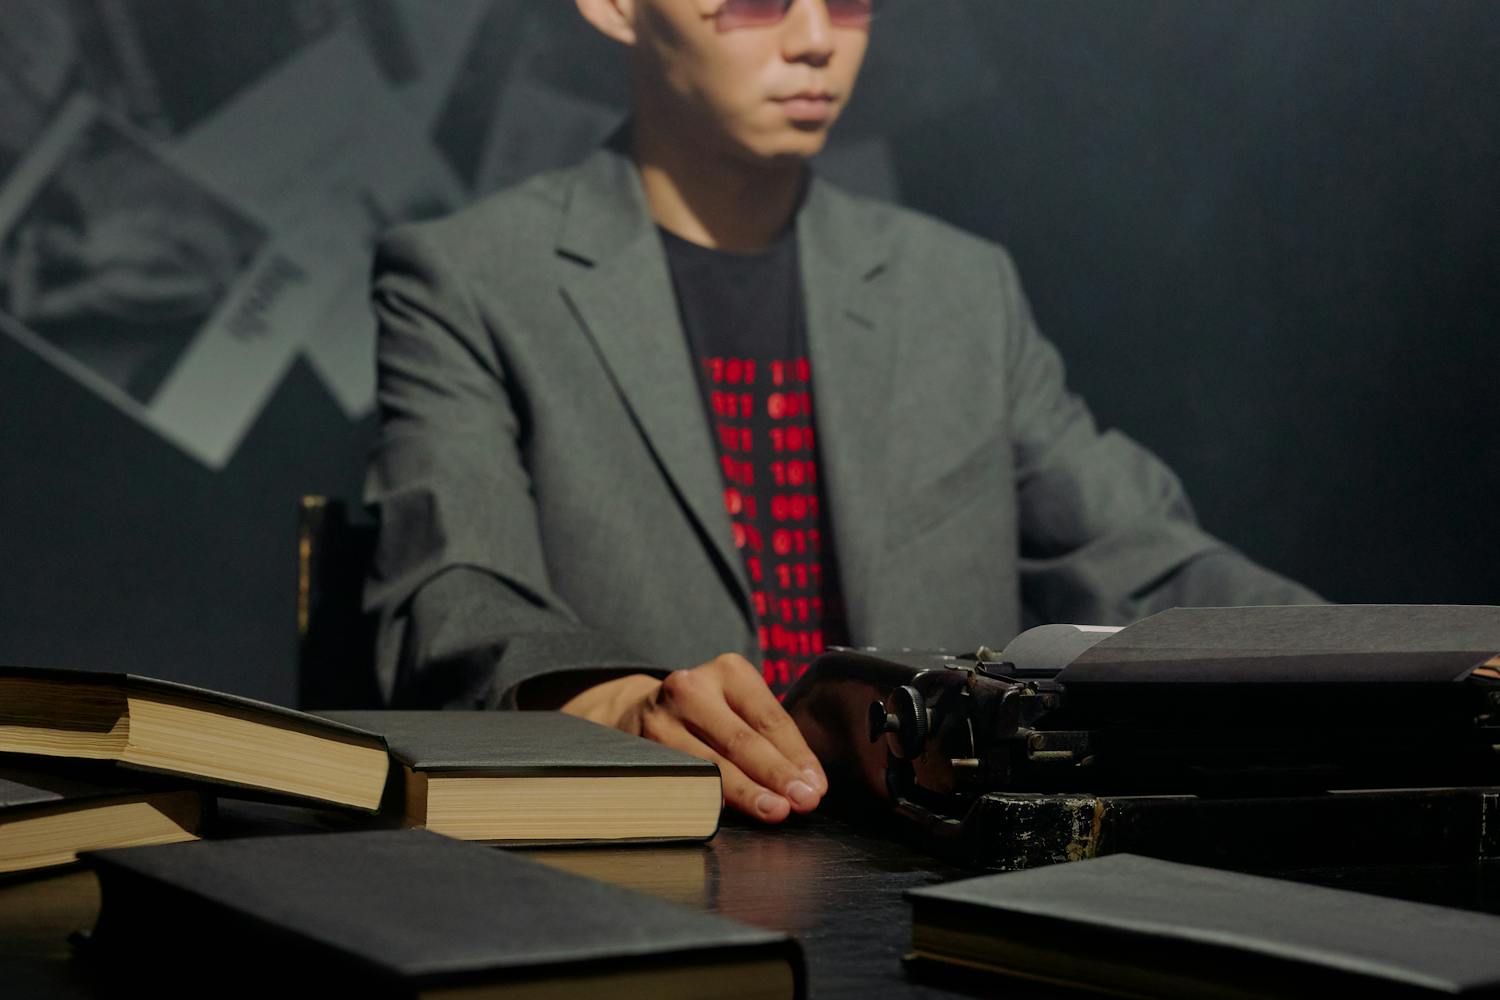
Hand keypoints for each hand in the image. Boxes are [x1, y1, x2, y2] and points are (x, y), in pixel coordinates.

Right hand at [559, 654, 827, 822]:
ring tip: (774, 811)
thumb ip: (769, 737)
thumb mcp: (738, 708)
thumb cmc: (706, 716)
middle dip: (777, 774)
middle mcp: (691, 688)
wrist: (636, 712)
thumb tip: (808, 781)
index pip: (770, 717)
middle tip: (804, 801)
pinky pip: (681, 778)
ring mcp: (662, 718)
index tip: (816, 786)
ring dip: (746, 791)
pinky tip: (726, 813)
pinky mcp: (641, 747)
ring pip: (710, 763)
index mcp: (728, 672)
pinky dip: (707, 798)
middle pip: (742, 739)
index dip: (796, 755)